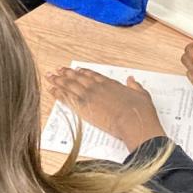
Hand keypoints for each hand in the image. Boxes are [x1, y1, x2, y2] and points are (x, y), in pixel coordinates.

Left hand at [46, 67, 165, 150]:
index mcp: (110, 84)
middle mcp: (97, 88)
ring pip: (69, 85)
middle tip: (57, 70)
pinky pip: (66, 98)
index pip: (93, 75)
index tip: (76, 70)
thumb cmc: (140, 112)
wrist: (133, 123)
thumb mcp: (142, 95)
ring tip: (50, 76)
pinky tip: (51, 89)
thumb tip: (131, 79)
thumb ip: (135, 86)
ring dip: (58, 80)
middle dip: (66, 73)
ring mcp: (89, 97)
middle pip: (78, 78)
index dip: (83, 72)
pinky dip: (58, 93)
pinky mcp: (83, 108)